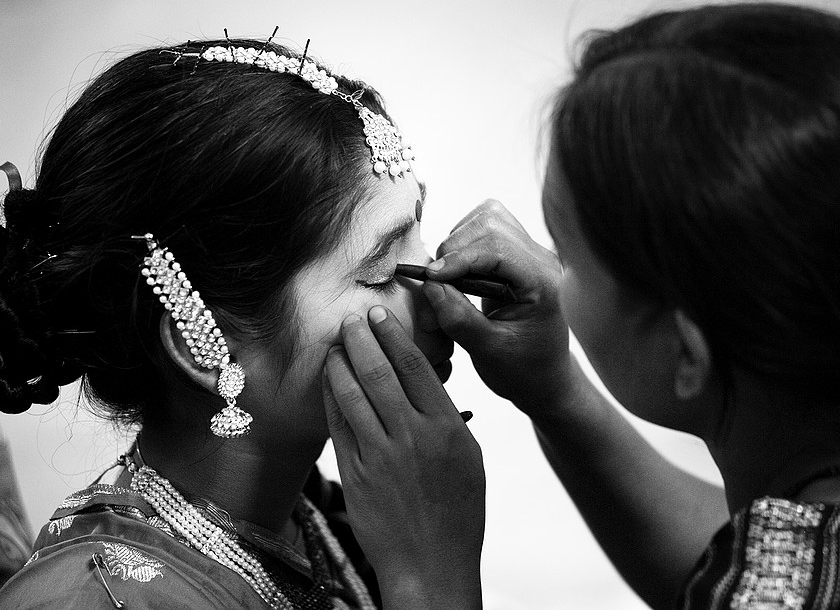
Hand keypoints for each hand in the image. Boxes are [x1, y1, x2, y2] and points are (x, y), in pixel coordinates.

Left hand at [322, 306, 484, 609]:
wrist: (431, 565)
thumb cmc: (458, 512)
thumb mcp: (469, 458)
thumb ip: (446, 418)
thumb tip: (423, 381)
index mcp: (446, 427)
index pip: (414, 366)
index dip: (392, 334)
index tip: (379, 314)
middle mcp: (412, 436)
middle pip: (379, 372)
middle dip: (360, 338)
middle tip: (350, 317)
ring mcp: (379, 455)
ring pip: (352, 393)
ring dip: (340, 362)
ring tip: (335, 343)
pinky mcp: (354, 473)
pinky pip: (338, 424)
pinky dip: (331, 396)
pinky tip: (329, 380)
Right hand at [424, 199, 572, 413]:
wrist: (543, 378)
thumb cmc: (523, 370)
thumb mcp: (488, 352)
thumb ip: (459, 318)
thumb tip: (430, 285)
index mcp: (544, 283)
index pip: (498, 248)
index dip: (459, 258)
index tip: (429, 278)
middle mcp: (542, 259)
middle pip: (491, 224)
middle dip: (455, 249)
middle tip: (437, 283)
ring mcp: (532, 252)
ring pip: (487, 217)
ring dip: (458, 243)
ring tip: (449, 278)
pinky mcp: (518, 252)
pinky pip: (487, 227)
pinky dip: (464, 243)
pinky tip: (461, 272)